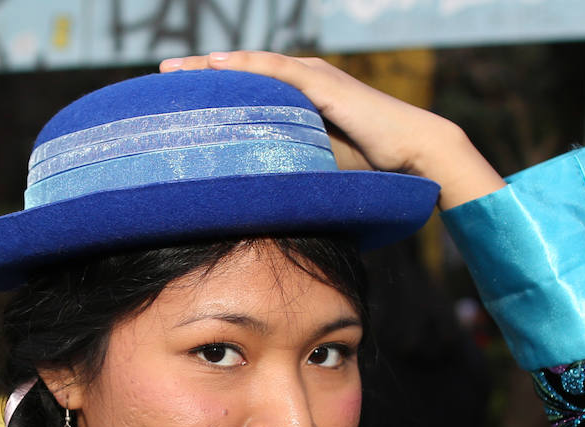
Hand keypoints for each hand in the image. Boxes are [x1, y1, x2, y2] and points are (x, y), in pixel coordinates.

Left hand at [160, 51, 503, 209]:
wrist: (419, 156)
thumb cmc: (380, 170)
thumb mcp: (325, 170)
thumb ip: (295, 173)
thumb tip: (263, 203)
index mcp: (307, 102)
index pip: (253, 91)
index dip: (216, 92)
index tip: (180, 101)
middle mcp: (309, 83)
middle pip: (245, 73)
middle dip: (203, 74)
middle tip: (164, 77)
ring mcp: (318, 80)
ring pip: (254, 67)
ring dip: (214, 66)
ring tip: (177, 70)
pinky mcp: (327, 86)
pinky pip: (278, 72)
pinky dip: (246, 67)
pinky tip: (217, 65)